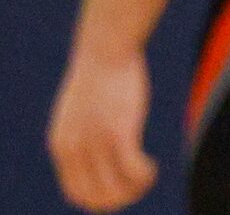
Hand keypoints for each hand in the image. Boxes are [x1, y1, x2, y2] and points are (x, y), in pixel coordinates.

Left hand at [49, 42, 155, 211]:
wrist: (105, 47)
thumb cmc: (99, 74)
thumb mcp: (79, 110)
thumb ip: (81, 133)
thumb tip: (95, 149)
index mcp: (62, 146)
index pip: (76, 194)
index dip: (100, 201)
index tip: (121, 191)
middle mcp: (74, 149)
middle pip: (97, 198)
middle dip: (121, 200)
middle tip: (140, 186)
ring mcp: (96, 141)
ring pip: (116, 189)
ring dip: (136, 190)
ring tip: (148, 176)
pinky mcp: (119, 131)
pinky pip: (133, 170)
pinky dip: (145, 176)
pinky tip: (151, 167)